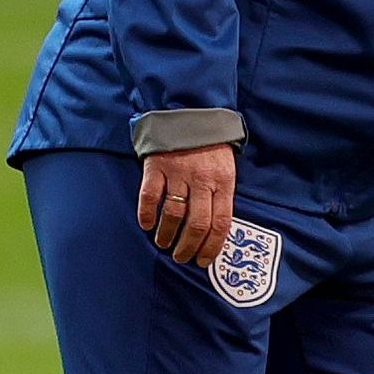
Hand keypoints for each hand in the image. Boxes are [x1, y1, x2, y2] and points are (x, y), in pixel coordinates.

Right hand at [136, 142, 238, 263]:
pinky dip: (147, 214)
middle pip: (197, 223)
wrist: (192, 112)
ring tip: (164, 244)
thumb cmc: (211, 147)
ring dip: (167, 234)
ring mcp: (178, 173)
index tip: (203, 260)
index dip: (212, 246)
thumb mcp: (226, 169)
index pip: (221, 223)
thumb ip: (221, 195)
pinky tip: (147, 224)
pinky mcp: (157, 165)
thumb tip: (216, 230)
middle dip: (189, 246)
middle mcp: (202, 180)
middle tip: (181, 257)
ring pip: (173, 213)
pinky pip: (150, 195)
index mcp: (223, 182)